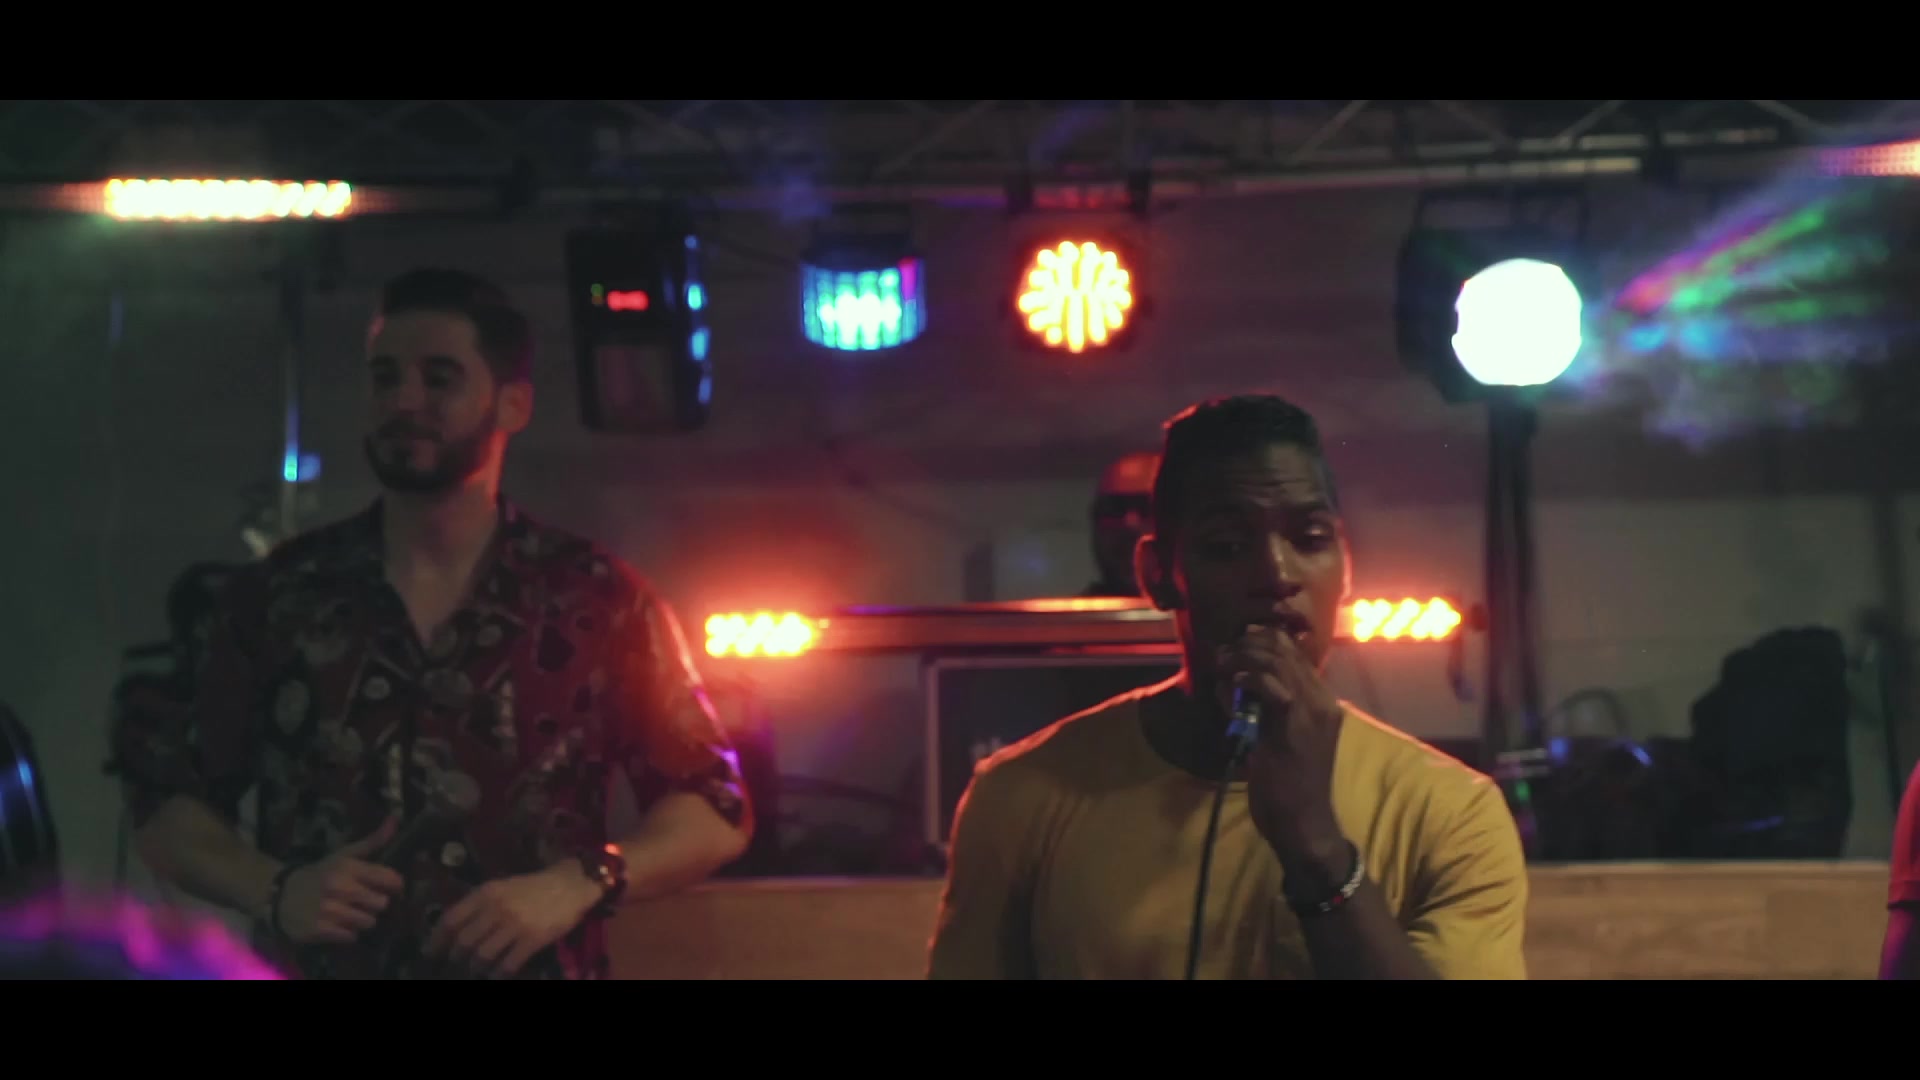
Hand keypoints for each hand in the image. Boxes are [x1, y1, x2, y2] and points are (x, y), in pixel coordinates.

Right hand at [275, 818, 404, 945]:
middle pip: (382, 904)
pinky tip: (336, 923)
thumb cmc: (321, 874)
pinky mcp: (320, 929)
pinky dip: (347, 933)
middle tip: (362, 900)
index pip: (390, 879)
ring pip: (369, 922)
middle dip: (375, 904)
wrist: (281, 895)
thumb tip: (395, 819)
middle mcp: (339, 887)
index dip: (394, 884)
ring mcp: (329, 910)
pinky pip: (352, 936)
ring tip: (348, 912)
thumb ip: (373, 841)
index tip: (389, 886)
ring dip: (362, 919)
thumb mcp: (344, 855)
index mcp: (348, 867)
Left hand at [424, 861, 602, 978]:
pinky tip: (498, 974)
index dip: (436, 940)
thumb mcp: (501, 887)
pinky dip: (498, 973)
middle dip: (456, 958)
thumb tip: (454, 930)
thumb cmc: (533, 887)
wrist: (571, 885)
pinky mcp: (532, 939)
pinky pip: (506, 965)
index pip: (450, 920)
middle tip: (456, 965)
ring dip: (476, 968)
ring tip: (477, 970)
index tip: (429, 953)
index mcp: (485, 893)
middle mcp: (496, 908)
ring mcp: (515, 925)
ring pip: (481, 956)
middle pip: (463, 942)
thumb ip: (479, 904)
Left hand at [1216, 626, 1346, 861]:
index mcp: (1321, 701)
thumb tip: (1229, 683)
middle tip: (1223, 654)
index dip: (1263, 640)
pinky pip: (1273, 688)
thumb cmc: (1286, 786)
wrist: (1303, 822)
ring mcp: (1312, 712)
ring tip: (1224, 664)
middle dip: (1247, 643)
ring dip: (1244, 656)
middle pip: (1285, 649)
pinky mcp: (1295, 727)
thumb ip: (1258, 708)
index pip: (1295, 652)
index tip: (1236, 644)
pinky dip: (1250, 677)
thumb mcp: (1273, 737)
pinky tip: (1234, 681)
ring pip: (1278, 661)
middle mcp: (1322, 701)